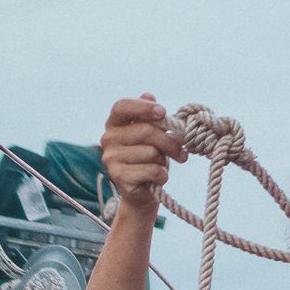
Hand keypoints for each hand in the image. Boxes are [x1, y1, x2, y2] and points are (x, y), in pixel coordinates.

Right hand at [99, 93, 186, 218]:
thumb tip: (149, 95)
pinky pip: (151, 170)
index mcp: (114, 124)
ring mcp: (111, 158)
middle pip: (145, 131)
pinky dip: (161, 175)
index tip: (163, 112)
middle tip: (182, 152)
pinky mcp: (119, 176)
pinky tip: (158, 178)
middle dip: (169, 141)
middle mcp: (108, 139)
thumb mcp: (153, 136)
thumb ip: (151, 118)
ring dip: (164, 161)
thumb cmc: (149, 160)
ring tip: (161, 166)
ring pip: (150, 152)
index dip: (143, 107)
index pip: (122, 106)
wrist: (143, 194)